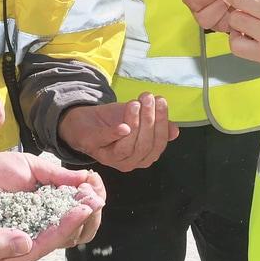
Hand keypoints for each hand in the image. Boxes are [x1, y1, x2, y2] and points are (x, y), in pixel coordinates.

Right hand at [0, 157, 105, 260]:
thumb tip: (25, 243)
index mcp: (1, 259)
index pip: (42, 244)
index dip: (64, 226)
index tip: (83, 208)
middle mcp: (9, 252)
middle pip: (50, 238)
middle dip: (73, 220)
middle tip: (95, 198)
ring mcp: (7, 239)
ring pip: (45, 228)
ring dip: (66, 212)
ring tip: (87, 194)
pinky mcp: (3, 225)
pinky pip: (34, 218)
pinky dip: (50, 206)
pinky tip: (63, 193)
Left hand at [58, 95, 178, 171]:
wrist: (84, 121)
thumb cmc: (114, 122)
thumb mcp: (138, 121)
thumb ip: (156, 125)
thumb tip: (175, 130)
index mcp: (142, 157)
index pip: (158, 144)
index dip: (162, 123)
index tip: (161, 101)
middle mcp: (128, 162)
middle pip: (144, 146)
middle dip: (149, 121)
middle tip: (148, 98)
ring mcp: (109, 157)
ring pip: (128, 148)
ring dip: (134, 124)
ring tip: (135, 103)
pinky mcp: (92, 147)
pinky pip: (106, 143)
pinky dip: (115, 135)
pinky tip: (123, 126)